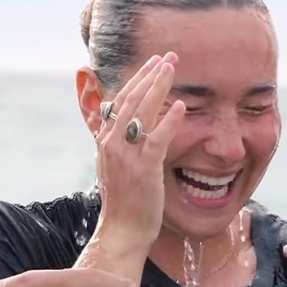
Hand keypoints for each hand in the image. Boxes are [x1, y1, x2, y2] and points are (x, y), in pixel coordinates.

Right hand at [89, 52, 187, 254]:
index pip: (120, 101)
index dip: (137, 79)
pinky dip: (168, 121)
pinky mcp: (143, 170)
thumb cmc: (123, 198)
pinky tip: (181, 106)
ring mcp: (126, 156)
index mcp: (106, 141)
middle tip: (168, 56)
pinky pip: (156, 139)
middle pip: (130, 100)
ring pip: (141, 113)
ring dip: (157, 87)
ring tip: (171, 67)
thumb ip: (116, 139)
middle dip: (149, 75)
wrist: (122, 230)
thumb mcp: (114, 162)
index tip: (153, 61)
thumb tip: (119, 117)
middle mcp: (112, 144)